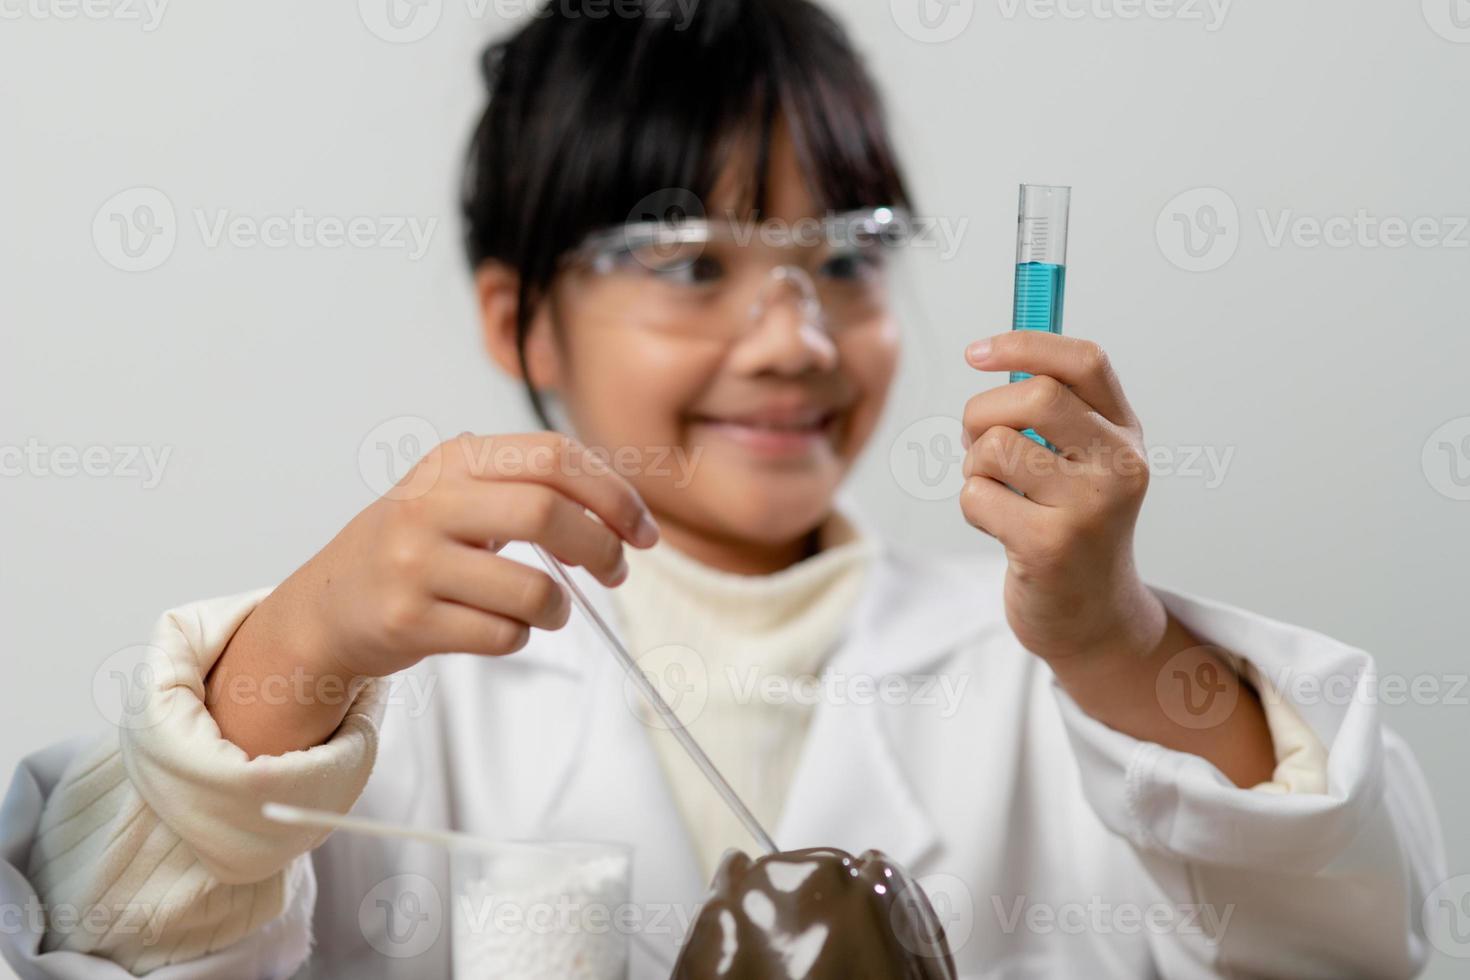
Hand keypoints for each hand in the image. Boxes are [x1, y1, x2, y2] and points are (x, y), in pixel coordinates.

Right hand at [207, 431, 657, 755]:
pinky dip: (520, 636)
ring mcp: (414, 563)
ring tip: (550, 610)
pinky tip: (502, 627)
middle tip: (616, 570)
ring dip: (560, 607)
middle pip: (547, 512)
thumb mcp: (458, 494)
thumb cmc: (416, 548)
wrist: (327, 607)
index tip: (642, 529)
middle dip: (601, 546)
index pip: (553, 456)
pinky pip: (501, 635)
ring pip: (531, 589)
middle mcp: (429, 504)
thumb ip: (530, 487)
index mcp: (453, 461)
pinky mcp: (407, 620)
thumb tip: (624, 514)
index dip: (613, 493)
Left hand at [959, 332, 1275, 785]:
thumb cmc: (1070, 525)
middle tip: (977, 442)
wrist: (1092, 617)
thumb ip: (1050, 410)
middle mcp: (1119, 465)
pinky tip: (1002, 528)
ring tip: (997, 491)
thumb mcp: (1079, 461)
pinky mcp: (1050, 546)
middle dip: (982, 413)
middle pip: (1033, 396)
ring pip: (994, 447)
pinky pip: (977, 496)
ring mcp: (1089, 508)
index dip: (1024, 344)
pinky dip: (973, 507)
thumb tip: (994, 354)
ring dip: (974, 467)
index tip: (975, 352)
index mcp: (1125, 432)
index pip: (1084, 361)